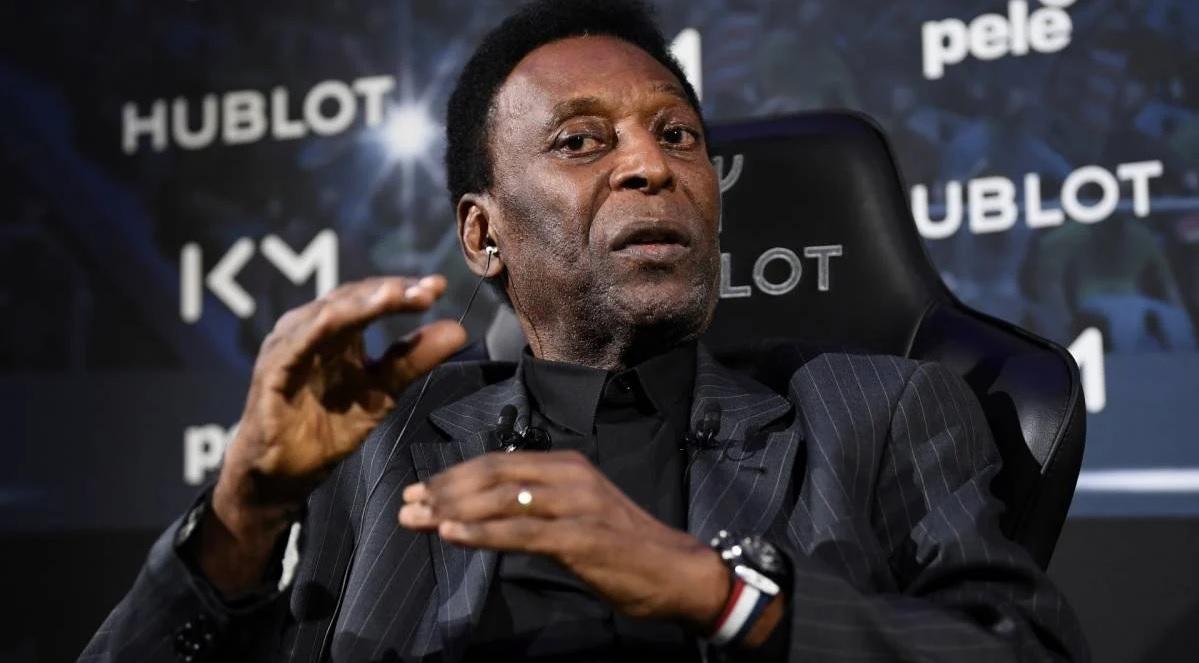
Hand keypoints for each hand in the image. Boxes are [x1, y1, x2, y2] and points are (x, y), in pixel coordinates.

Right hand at [201, 275, 466, 594]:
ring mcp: (290, 345)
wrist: (286, 472)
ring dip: (361, 303)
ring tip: (394, 295)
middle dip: (391, 292)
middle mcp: (312, 329)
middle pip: (354, 298)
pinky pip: (296, 343)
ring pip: (328, 313)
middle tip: (427, 291)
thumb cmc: (328, 427)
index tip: (439, 287)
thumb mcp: (381, 392)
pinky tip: (342, 317)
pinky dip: (319, 327)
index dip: (405, 290)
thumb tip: (458, 331)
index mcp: (339, 331)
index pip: (373, 298)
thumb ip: (414, 360)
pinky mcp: (273, 368)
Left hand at [397, 450, 730, 629]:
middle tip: (407, 505)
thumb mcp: (576, 514)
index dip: (453, 475)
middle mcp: (570, 476)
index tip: (420, 490)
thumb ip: (537, 505)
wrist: (677, 572)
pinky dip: (482, 533)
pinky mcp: (580, 536)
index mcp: (566, 465)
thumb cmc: (624, 548)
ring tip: (418, 519)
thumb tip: (486, 508)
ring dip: (453, 510)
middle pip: (492, 476)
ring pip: (501, 500)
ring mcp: (576, 504)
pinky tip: (452, 536)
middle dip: (444, 490)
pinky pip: (521, 532)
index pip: (497, 463)